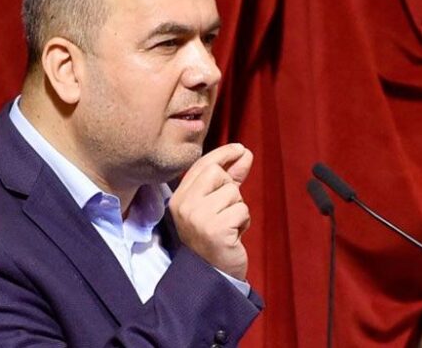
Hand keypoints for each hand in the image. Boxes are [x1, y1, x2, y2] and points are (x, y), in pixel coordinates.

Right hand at [168, 143, 252, 279]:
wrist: (212, 273)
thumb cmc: (215, 237)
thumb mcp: (217, 204)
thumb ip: (228, 177)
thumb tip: (244, 152)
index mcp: (178, 198)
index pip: (201, 166)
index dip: (223, 155)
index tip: (241, 149)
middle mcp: (183, 205)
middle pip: (216, 173)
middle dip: (230, 189)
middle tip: (225, 211)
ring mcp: (197, 217)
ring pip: (232, 192)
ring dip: (238, 209)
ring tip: (228, 226)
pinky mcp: (215, 229)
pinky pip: (241, 210)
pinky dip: (244, 222)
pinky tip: (233, 235)